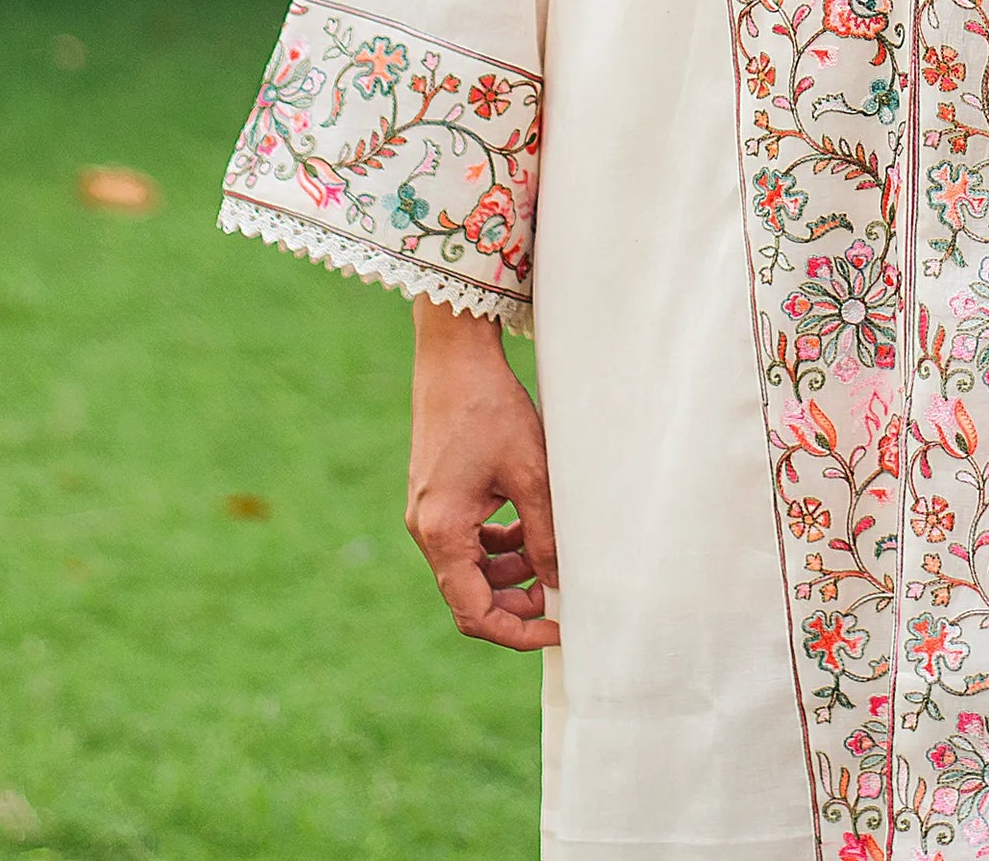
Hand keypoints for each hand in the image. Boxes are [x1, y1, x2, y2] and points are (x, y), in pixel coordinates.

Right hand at [405, 295, 559, 649]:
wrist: (454, 356)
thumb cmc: (491, 408)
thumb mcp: (530, 474)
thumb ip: (544, 534)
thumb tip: (561, 583)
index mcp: (441, 533)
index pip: (475, 613)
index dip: (518, 631)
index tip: (558, 629)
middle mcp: (427, 530)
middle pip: (471, 595)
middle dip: (517, 601)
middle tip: (561, 593)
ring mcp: (429, 512)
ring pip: (472, 567)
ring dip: (511, 570)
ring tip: (552, 556)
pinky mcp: (438, 495)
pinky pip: (468, 538)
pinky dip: (498, 542)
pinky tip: (530, 527)